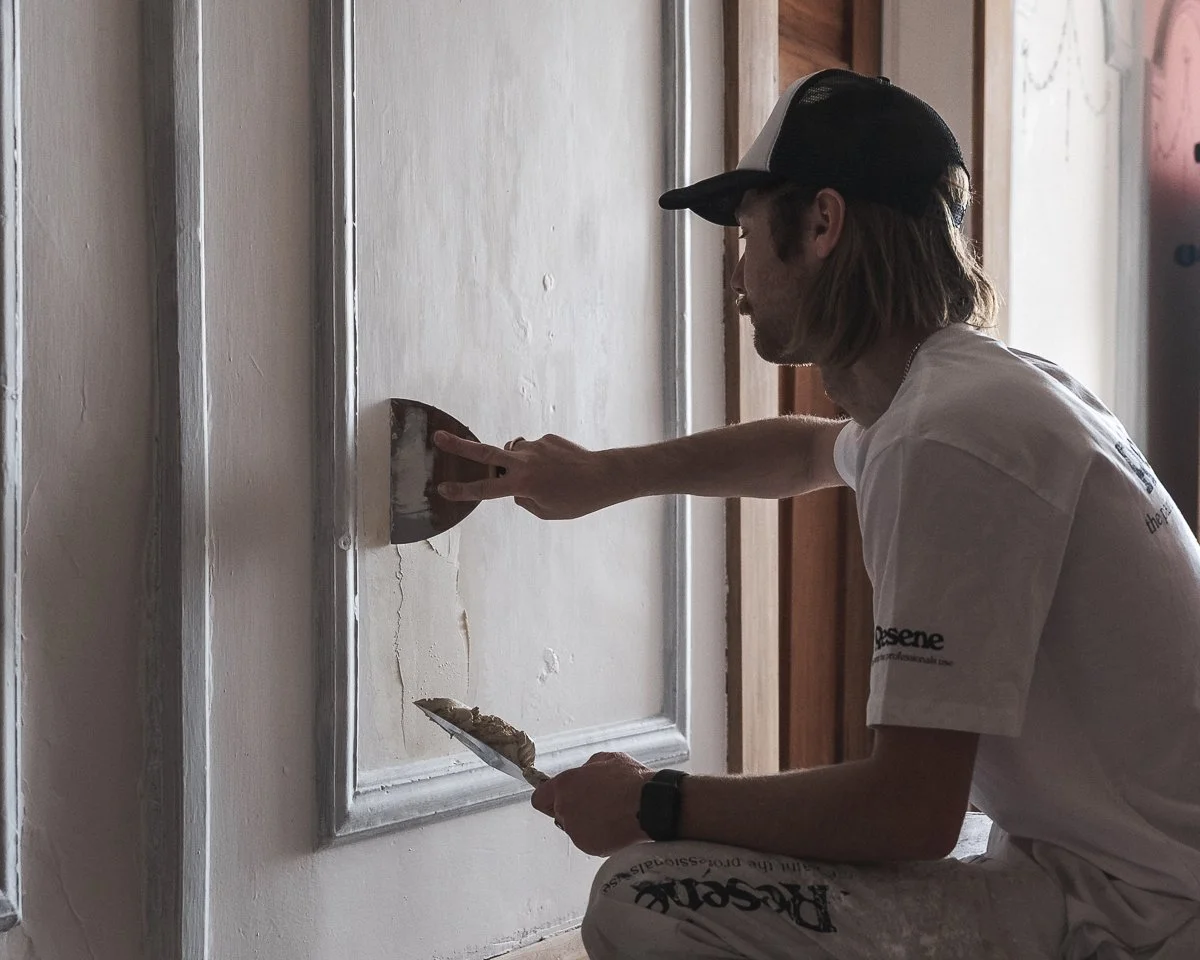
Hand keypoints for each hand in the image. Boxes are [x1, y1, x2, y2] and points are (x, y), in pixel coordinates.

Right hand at [433, 431, 626, 519]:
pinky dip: (539, 460)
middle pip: (485, 451)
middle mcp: (525, 461)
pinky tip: (558, 469)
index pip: (485, 488)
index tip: (442, 488)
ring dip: (517, 463)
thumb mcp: (545, 510)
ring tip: (541, 475)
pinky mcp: (547, 438)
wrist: (605, 475)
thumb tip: (512, 483)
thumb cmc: (576, 500)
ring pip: (514, 453)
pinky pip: (534, 450)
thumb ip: (523, 499)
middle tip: (438, 436)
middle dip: (459, 445)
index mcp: (522, 484)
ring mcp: (535, 446)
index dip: (462, 490)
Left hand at [531, 752, 653, 855]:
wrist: (651, 805)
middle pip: (559, 813)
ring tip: (611, 815)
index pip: (540, 798)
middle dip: (573, 810)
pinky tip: (615, 826)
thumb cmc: (631, 780)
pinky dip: (599, 836)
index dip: (549, 798)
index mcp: (566, 785)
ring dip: (587, 823)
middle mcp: (566, 809)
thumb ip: (586, 769)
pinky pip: (589, 841)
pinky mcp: (589, 847)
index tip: (556, 799)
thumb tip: (583, 775)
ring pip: (575, 828)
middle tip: (596, 804)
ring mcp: (576, 830)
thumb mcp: (606, 759)